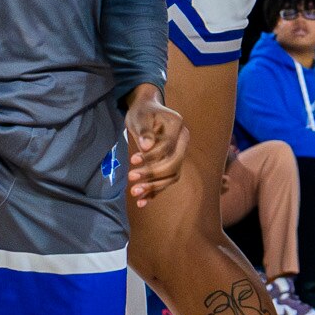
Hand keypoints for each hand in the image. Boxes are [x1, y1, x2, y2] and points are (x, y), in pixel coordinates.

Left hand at [123, 87, 186, 205]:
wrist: (145, 112)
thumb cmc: (142, 113)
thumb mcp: (139, 117)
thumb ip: (144, 131)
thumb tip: (146, 146)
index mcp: (178, 126)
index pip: (168, 147)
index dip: (151, 156)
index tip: (133, 160)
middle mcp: (183, 142)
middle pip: (174, 164)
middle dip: (153, 174)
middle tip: (131, 177)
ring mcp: (179, 154)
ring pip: (172, 176)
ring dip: (153, 186)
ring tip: (135, 192)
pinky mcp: (171, 164)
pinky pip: (166, 181)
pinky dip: (154, 192)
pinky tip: (141, 202)